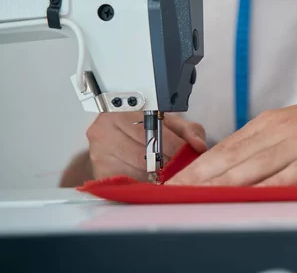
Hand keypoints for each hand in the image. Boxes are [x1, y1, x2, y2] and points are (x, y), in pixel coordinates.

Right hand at [86, 112, 206, 181]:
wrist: (120, 134)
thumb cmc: (145, 127)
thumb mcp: (170, 123)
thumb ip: (189, 131)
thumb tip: (198, 146)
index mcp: (122, 111)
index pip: (151, 133)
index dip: (173, 147)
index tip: (184, 155)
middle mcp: (104, 130)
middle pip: (143, 154)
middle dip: (166, 163)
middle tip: (176, 167)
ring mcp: (98, 153)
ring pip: (136, 171)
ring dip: (155, 176)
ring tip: (165, 172)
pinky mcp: (99, 172)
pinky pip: (126, 183)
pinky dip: (142, 183)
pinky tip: (150, 179)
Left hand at [166, 80, 296, 186]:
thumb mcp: (292, 127)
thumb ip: (265, 146)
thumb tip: (234, 170)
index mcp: (267, 123)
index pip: (224, 149)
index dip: (197, 168)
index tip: (174, 184)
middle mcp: (279, 130)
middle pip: (233, 158)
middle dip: (201, 179)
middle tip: (174, 195)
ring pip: (256, 166)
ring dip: (226, 184)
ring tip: (200, 199)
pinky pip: (295, 173)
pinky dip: (272, 186)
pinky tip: (255, 197)